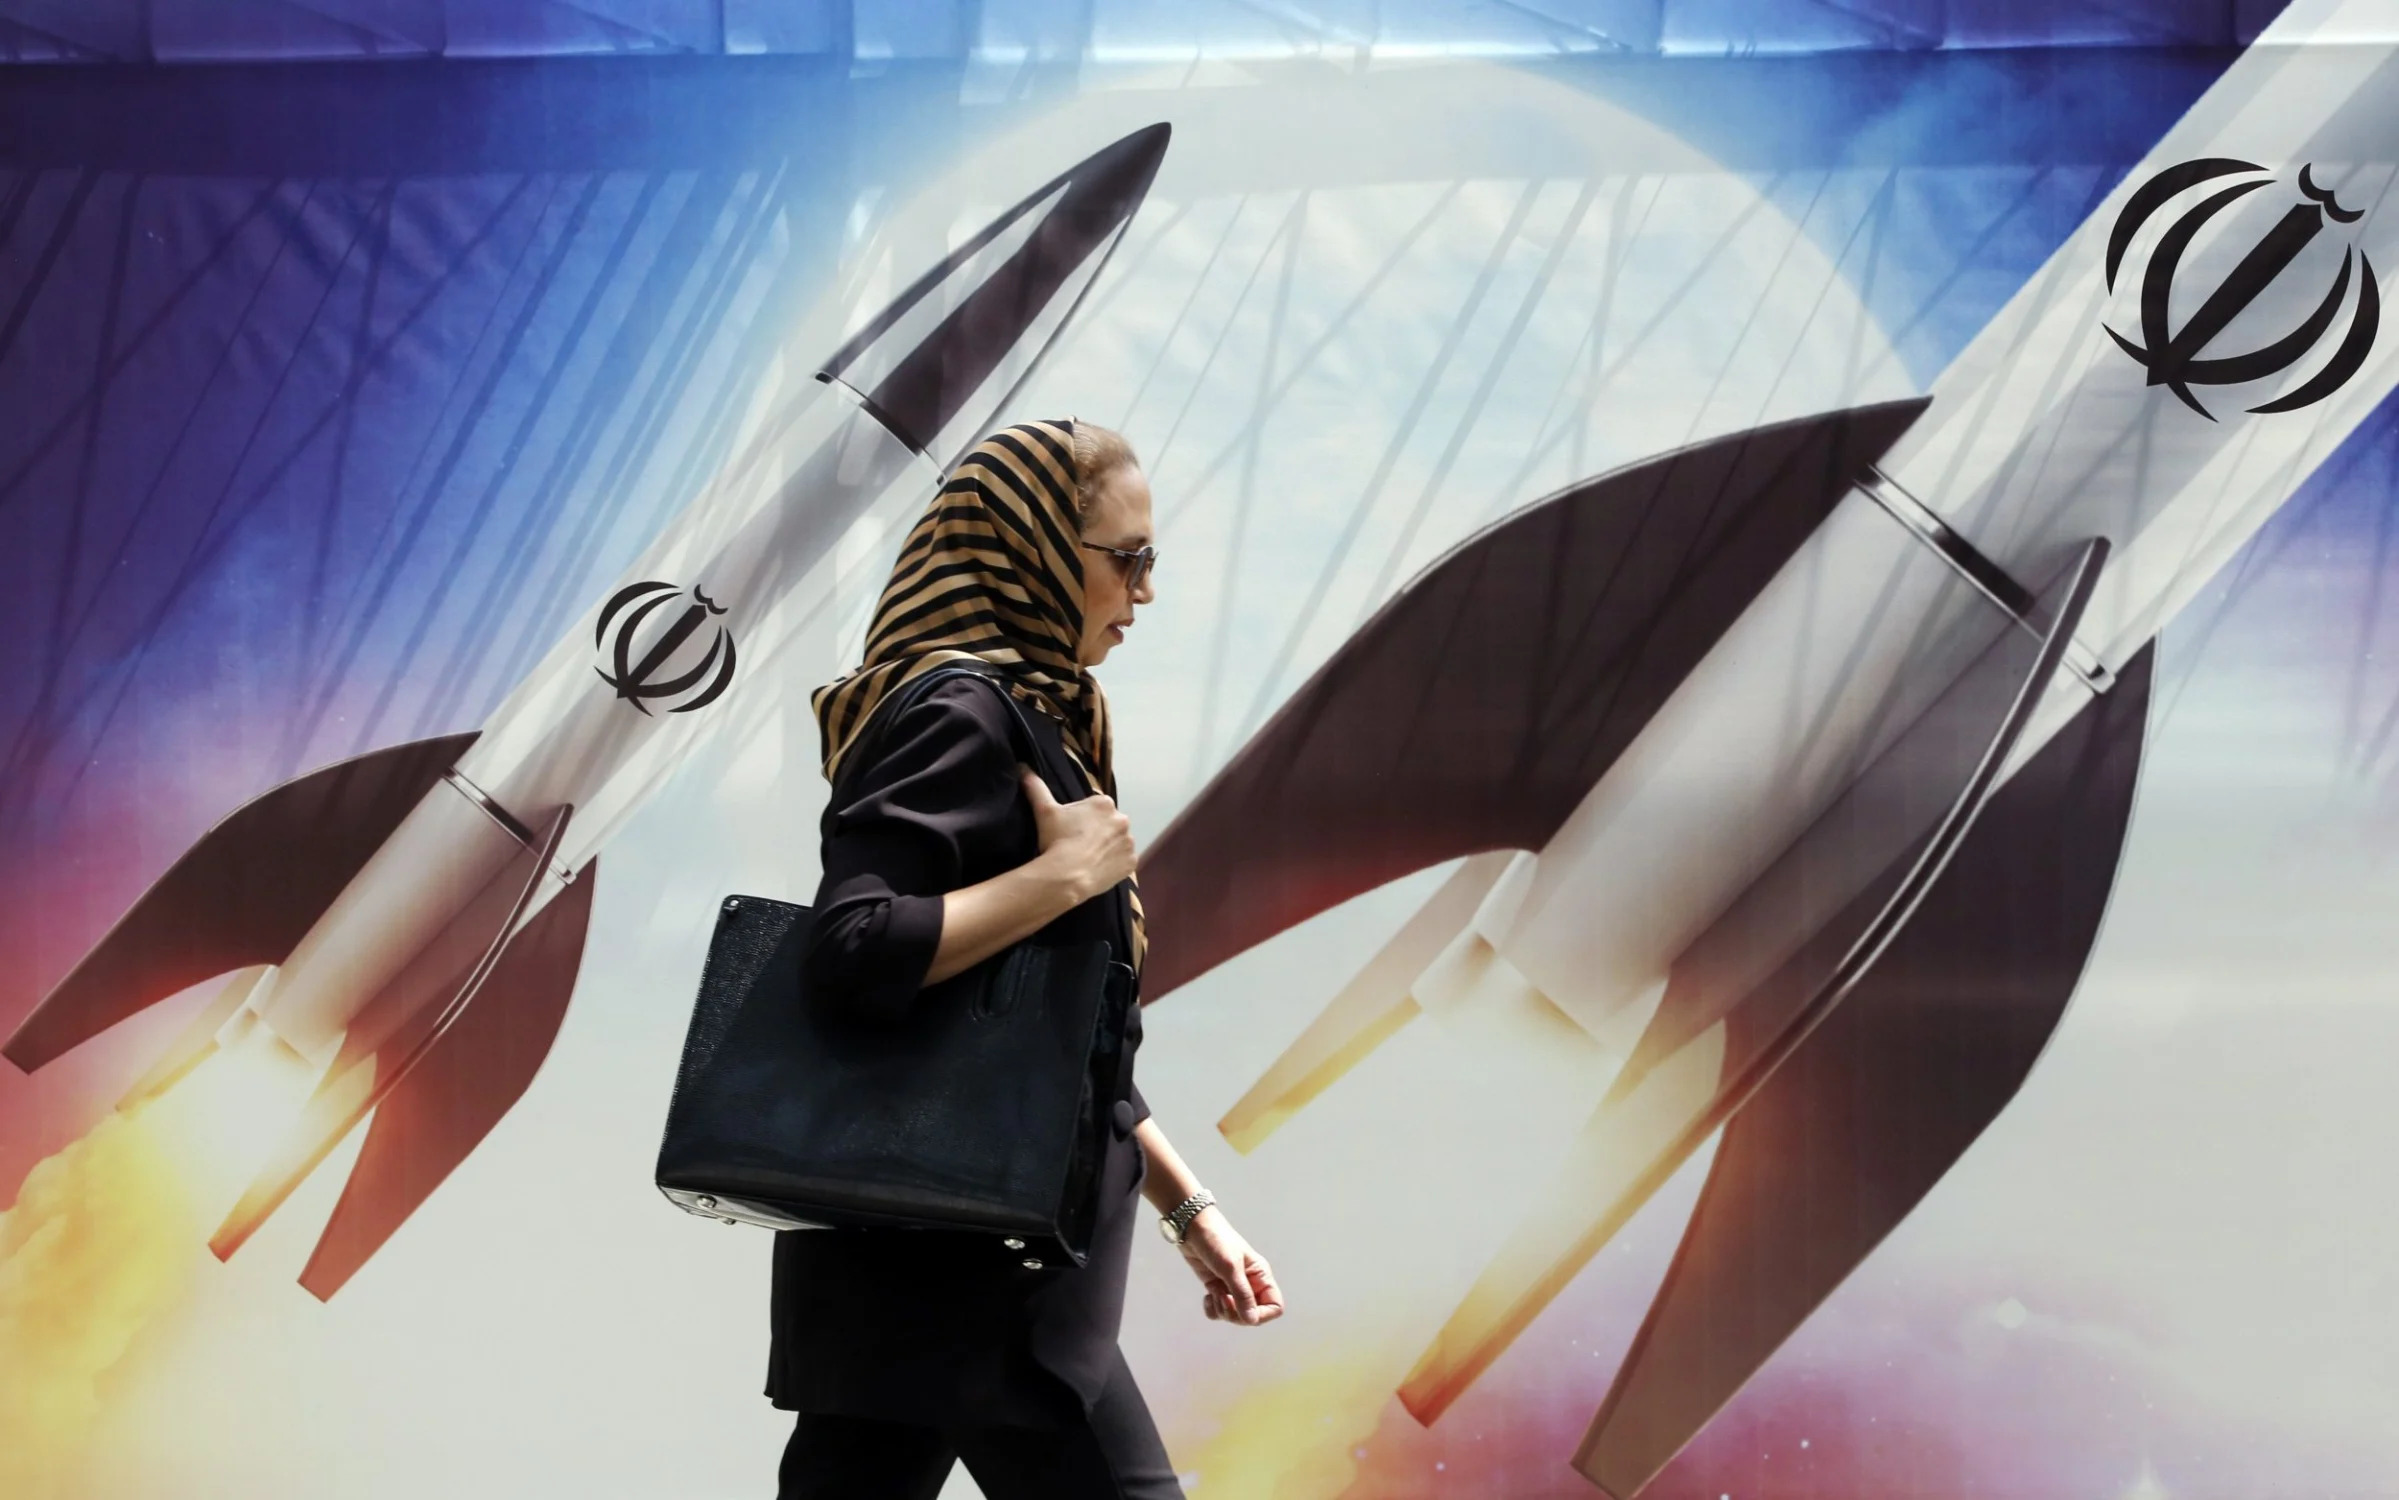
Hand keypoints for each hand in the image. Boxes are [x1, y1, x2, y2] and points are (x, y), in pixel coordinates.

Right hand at [1022, 767, 1135, 902]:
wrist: (1067, 875)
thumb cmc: (1057, 839)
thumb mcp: (1044, 811)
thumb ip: (1036, 787)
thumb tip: (1023, 768)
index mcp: (1104, 803)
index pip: (1095, 807)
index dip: (1082, 819)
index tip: (1071, 830)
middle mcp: (1122, 819)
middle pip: (1109, 824)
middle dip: (1097, 831)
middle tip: (1078, 845)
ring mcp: (1129, 842)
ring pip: (1118, 842)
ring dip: (1107, 847)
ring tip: (1088, 858)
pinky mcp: (1132, 863)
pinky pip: (1124, 861)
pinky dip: (1115, 864)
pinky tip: (1099, 868)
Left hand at [1177, 1208, 1282, 1326]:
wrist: (1192, 1228)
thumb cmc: (1216, 1241)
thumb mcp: (1230, 1268)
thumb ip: (1242, 1295)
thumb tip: (1252, 1321)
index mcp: (1261, 1276)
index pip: (1274, 1306)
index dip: (1262, 1314)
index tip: (1244, 1310)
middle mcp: (1250, 1284)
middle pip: (1253, 1315)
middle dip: (1236, 1313)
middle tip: (1223, 1299)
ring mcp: (1233, 1288)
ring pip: (1235, 1315)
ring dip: (1223, 1311)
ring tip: (1214, 1293)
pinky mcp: (1218, 1289)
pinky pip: (1220, 1312)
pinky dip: (1213, 1309)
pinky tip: (1207, 1295)